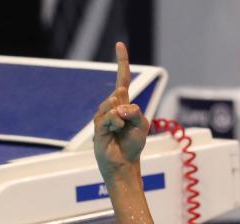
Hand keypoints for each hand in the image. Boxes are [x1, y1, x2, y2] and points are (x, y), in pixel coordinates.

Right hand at [93, 42, 148, 182]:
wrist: (124, 163)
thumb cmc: (133, 144)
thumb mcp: (142, 125)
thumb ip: (134, 111)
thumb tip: (118, 106)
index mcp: (123, 103)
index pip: (122, 79)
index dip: (122, 62)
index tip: (120, 44)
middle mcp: (111, 106)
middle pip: (120, 94)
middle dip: (130, 109)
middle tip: (130, 125)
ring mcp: (102, 115)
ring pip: (114, 105)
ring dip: (123, 119)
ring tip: (122, 131)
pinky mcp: (98, 126)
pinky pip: (109, 117)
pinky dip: (117, 124)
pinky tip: (116, 132)